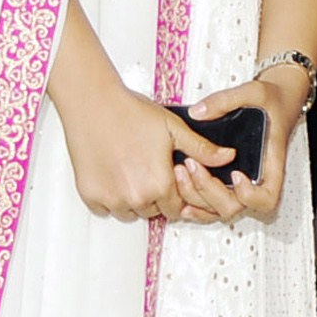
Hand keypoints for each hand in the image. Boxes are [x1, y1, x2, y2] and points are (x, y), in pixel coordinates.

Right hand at [57, 74, 225, 221]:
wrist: (95, 103)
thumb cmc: (131, 112)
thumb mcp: (174, 128)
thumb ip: (202, 148)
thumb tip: (227, 157)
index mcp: (160, 183)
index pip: (177, 209)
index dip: (177, 195)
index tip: (171, 183)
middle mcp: (136, 196)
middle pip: (153, 212)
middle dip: (156, 197)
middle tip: (150, 172)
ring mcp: (111, 198)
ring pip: (129, 213)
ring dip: (133, 200)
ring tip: (133, 172)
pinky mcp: (90, 195)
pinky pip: (104, 209)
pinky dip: (110, 198)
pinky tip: (114, 176)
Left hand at [168, 72, 305, 225]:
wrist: (278, 100)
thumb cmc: (272, 100)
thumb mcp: (254, 92)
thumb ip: (226, 100)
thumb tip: (198, 113)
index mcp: (270, 161)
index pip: (266, 197)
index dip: (249, 195)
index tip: (235, 174)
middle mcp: (256, 178)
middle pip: (236, 206)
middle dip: (210, 191)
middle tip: (193, 166)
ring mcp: (242, 182)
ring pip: (220, 209)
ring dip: (197, 198)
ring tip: (181, 173)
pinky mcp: (229, 180)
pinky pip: (213, 204)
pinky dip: (196, 204)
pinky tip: (180, 192)